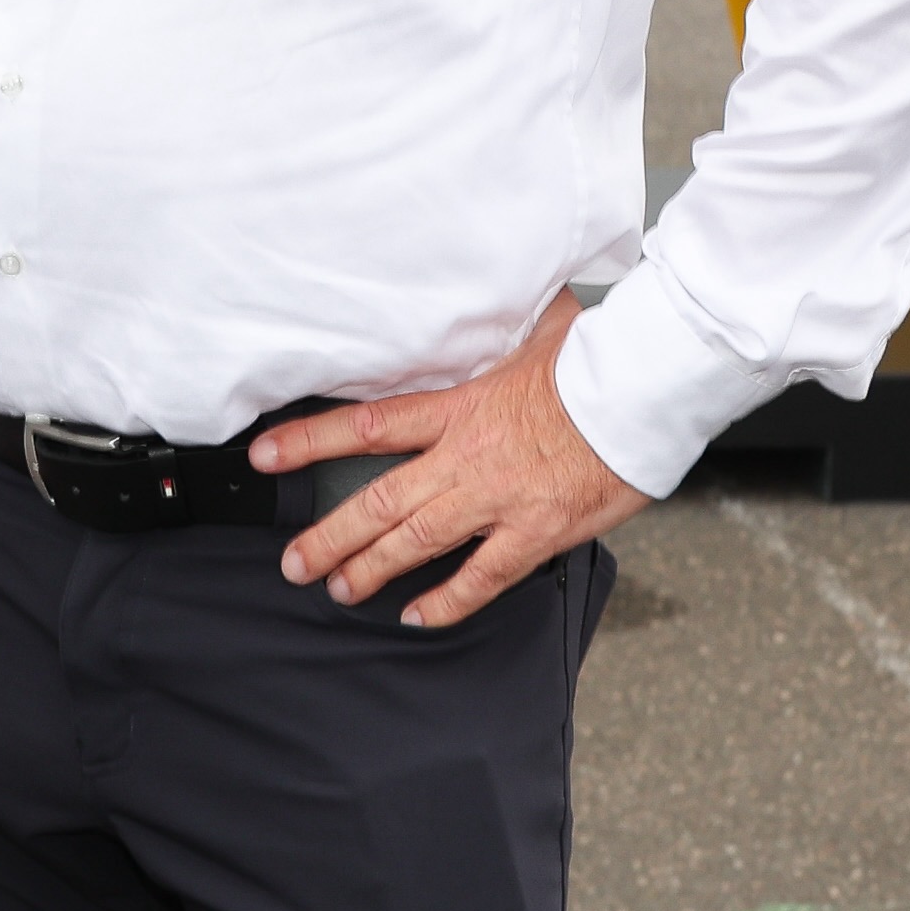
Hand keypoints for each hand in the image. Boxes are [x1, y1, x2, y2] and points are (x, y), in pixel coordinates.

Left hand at [248, 294, 655, 629]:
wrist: (642, 395)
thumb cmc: (595, 362)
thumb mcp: (536, 329)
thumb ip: (501, 328)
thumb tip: (497, 296)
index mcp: (458, 408)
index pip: (366, 426)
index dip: (309, 441)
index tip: (267, 455)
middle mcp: (465, 458)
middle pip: (377, 501)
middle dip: (328, 536)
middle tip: (294, 562)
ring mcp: (497, 500)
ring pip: (415, 543)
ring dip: (370, 568)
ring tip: (339, 588)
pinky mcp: (534, 532)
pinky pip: (481, 576)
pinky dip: (447, 602)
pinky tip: (418, 615)